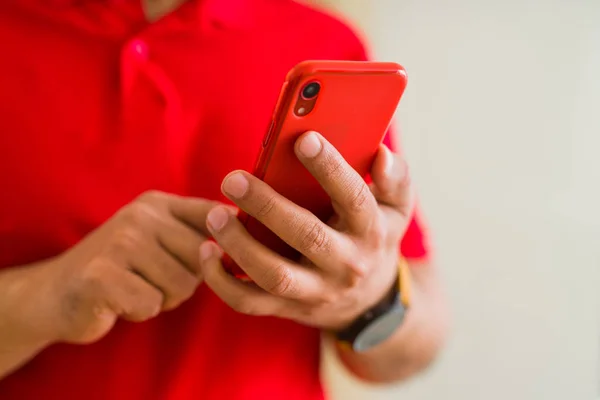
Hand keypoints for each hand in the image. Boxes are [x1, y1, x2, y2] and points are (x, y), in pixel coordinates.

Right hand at [34, 191, 222, 343]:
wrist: (56, 292)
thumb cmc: (122, 270)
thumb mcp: (159, 239)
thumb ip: (197, 232)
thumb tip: (248, 232)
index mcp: (158, 203)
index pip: (214, 215)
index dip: (222, 244)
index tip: (207, 257)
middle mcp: (141, 214)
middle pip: (203, 258)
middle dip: (186, 280)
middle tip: (154, 279)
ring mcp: (120, 241)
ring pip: (181, 285)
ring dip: (163, 298)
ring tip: (135, 287)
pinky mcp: (102, 274)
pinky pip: (151, 303)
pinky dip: (140, 311)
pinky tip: (119, 300)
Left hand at [200, 131, 413, 330]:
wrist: (367, 301)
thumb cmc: (373, 238)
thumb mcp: (395, 210)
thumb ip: (395, 179)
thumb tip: (381, 153)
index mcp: (371, 231)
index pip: (354, 197)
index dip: (331, 168)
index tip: (304, 138)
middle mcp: (345, 264)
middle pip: (307, 236)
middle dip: (268, 207)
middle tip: (234, 179)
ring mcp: (316, 291)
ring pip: (274, 275)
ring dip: (240, 246)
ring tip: (214, 216)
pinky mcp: (288, 308)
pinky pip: (249, 302)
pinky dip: (221, 282)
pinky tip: (207, 250)